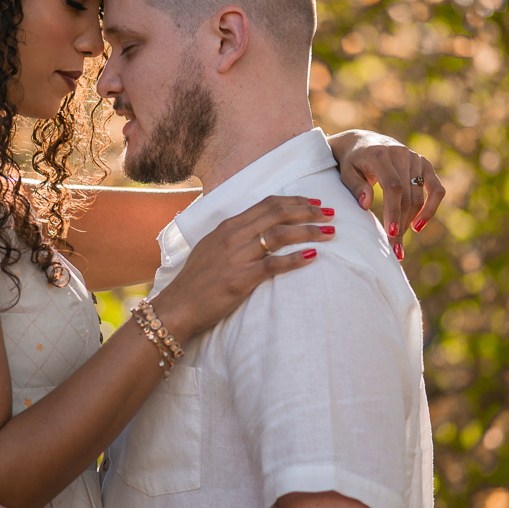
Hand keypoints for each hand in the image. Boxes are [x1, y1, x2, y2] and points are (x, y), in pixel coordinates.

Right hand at [153, 195, 332, 340]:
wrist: (177, 306)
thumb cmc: (196, 280)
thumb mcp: (212, 248)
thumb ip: (234, 236)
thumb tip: (258, 229)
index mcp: (228, 226)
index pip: (268, 204)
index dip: (295, 201)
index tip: (315, 203)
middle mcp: (233, 236)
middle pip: (278, 214)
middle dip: (309, 212)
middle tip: (331, 214)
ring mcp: (236, 257)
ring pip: (279, 235)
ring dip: (309, 231)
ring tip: (330, 233)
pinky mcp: (240, 280)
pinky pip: (273, 265)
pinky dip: (295, 259)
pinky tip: (312, 257)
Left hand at [327, 129, 445, 257]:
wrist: (362, 142)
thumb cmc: (351, 162)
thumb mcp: (346, 172)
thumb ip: (355, 187)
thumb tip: (366, 204)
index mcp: (380, 154)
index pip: (393, 186)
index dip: (394, 211)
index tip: (391, 233)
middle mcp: (401, 153)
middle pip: (407, 196)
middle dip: (401, 224)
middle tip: (393, 248)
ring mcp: (415, 158)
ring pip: (420, 196)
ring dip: (411, 220)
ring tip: (399, 240)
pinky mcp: (424, 164)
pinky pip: (436, 189)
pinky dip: (431, 208)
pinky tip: (418, 225)